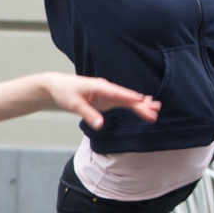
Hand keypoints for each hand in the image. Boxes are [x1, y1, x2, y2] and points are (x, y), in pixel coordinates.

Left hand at [45, 73, 159, 128]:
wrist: (57, 86)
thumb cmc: (65, 92)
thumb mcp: (74, 104)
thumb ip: (88, 114)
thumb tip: (100, 125)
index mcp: (100, 87)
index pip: (118, 93)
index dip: (130, 97)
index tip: (142, 101)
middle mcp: (106, 89)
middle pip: (126, 97)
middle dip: (140, 104)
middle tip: (155, 111)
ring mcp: (108, 94)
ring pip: (127, 100)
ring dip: (140, 105)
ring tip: (156, 110)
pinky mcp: (106, 99)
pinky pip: (123, 103)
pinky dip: (133, 105)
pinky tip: (144, 108)